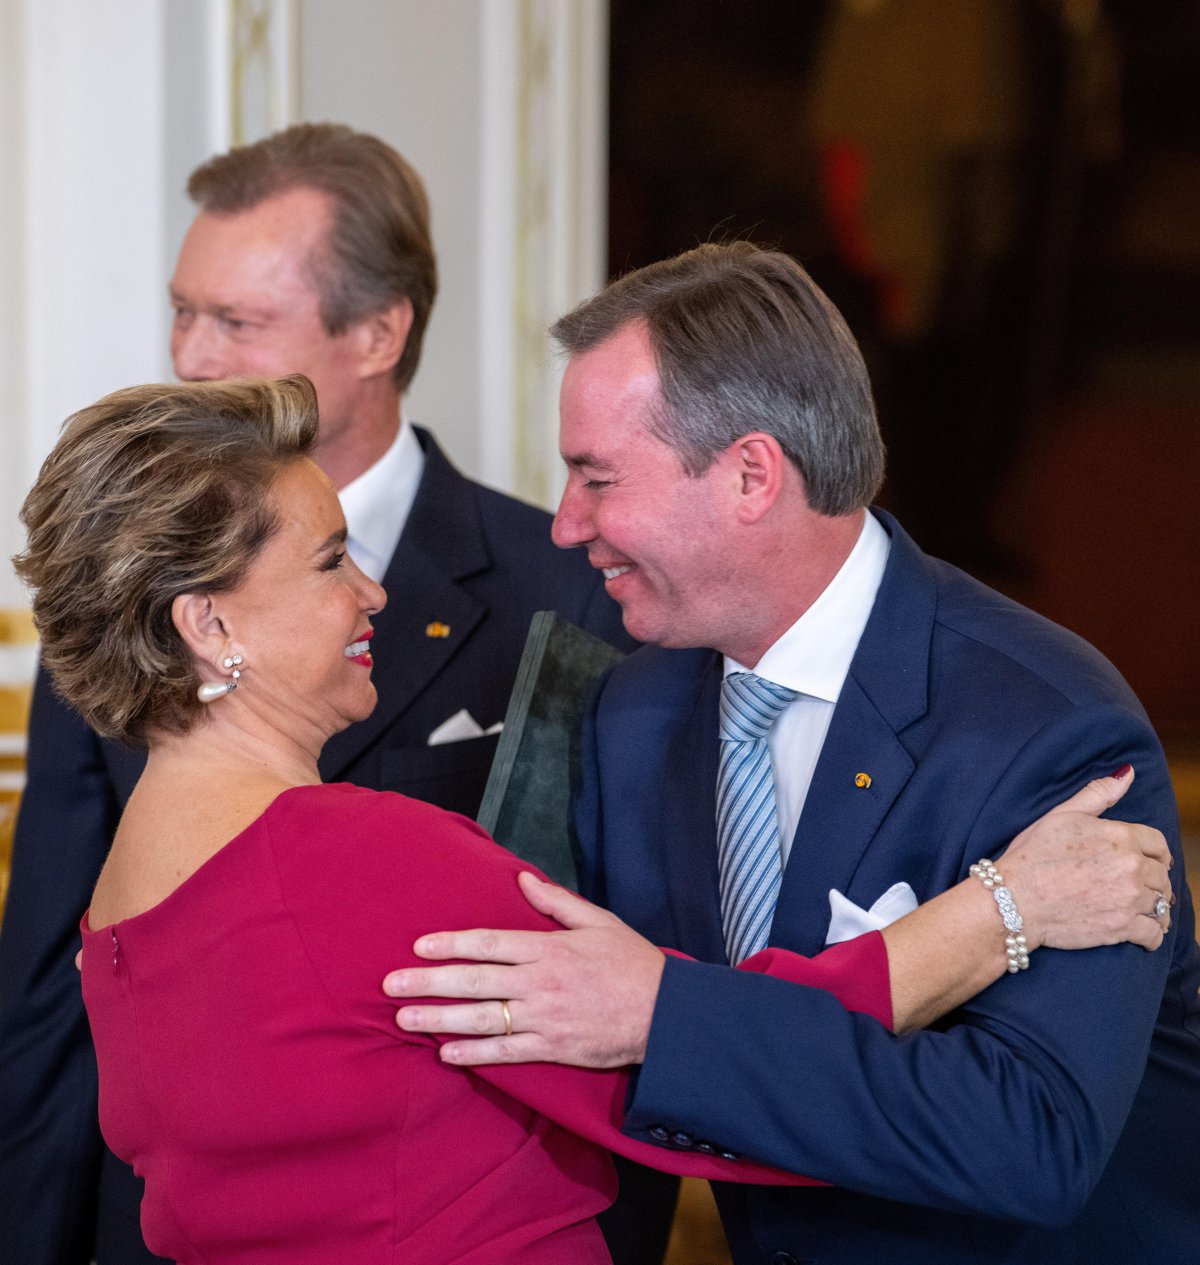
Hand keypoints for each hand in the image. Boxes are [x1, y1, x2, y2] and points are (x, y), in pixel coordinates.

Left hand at [382, 871, 665, 1067]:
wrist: (664, 1014)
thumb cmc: (631, 962)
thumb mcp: (597, 921)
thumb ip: (556, 902)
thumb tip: (521, 878)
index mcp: (549, 948)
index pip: (490, 943)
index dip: (451, 944)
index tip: (419, 946)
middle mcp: (541, 982)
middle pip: (475, 981)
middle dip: (430, 982)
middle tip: (391, 983)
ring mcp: (545, 1018)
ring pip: (482, 1018)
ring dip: (440, 1019)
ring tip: (404, 1018)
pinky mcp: (553, 1048)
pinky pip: (506, 1054)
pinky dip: (474, 1055)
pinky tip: (445, 1053)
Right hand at [1001, 767, 1172, 951]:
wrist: (1014, 900)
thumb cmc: (1032, 855)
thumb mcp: (1061, 815)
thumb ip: (1099, 794)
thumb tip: (1128, 773)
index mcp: (1120, 836)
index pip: (1159, 844)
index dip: (1156, 853)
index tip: (1152, 862)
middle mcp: (1131, 866)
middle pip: (1162, 875)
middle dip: (1154, 881)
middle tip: (1138, 887)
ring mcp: (1129, 898)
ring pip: (1161, 905)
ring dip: (1154, 908)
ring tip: (1141, 910)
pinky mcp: (1123, 928)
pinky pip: (1154, 934)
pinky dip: (1151, 935)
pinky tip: (1140, 932)